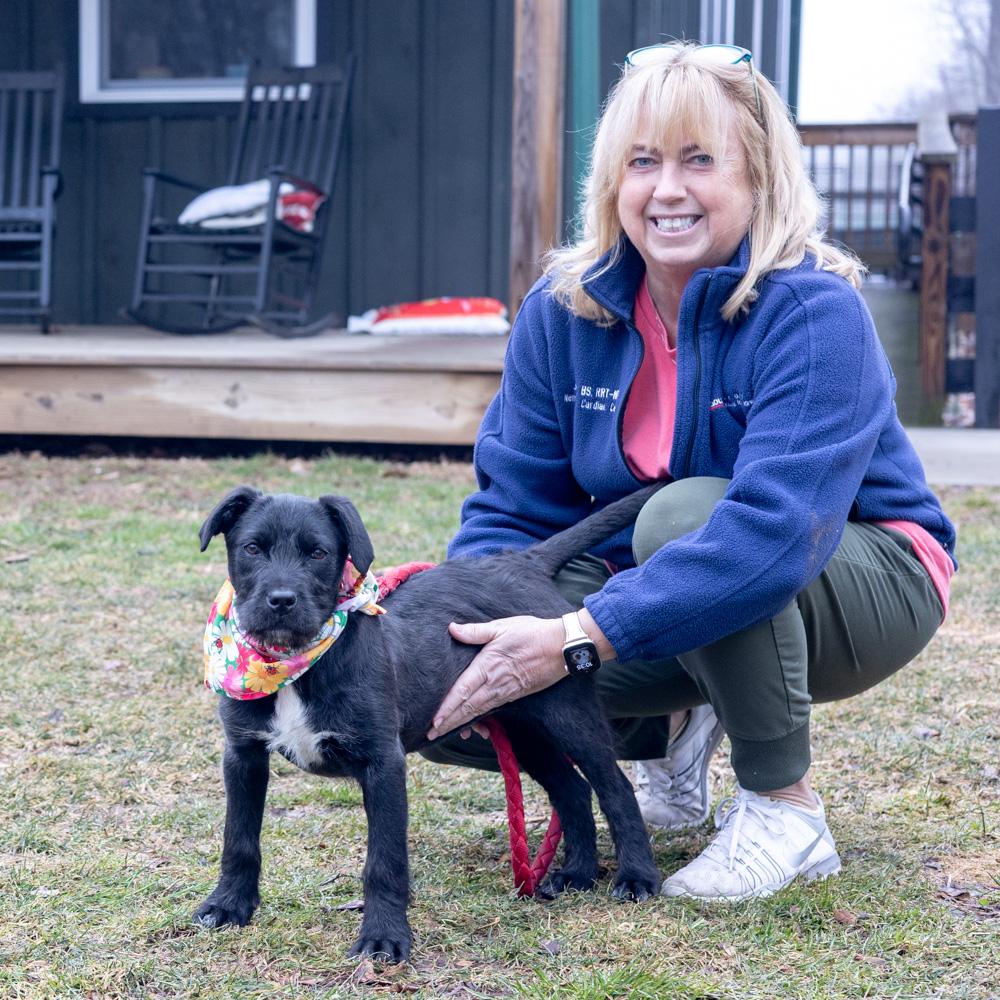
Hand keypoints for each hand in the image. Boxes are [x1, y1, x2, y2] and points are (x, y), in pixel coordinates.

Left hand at [426, 616, 566, 740]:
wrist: (561, 647)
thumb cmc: (531, 633)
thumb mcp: (502, 626)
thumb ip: (476, 631)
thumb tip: (452, 628)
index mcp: (488, 665)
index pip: (463, 691)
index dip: (448, 707)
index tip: (434, 720)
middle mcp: (495, 682)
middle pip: (468, 707)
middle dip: (449, 722)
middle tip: (430, 735)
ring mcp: (506, 691)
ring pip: (479, 711)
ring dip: (461, 723)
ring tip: (445, 732)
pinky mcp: (515, 693)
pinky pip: (492, 708)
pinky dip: (479, 719)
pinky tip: (472, 723)